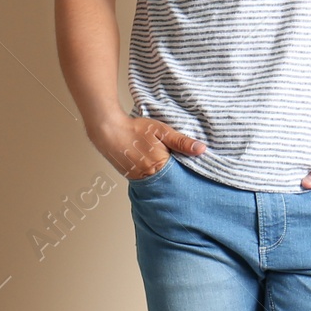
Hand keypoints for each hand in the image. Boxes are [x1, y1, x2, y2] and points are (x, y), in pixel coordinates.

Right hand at [91, 116, 206, 179]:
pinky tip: (150, 164)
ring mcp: (139, 179)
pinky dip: (151, 175)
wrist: (109, 131)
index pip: (181, 173)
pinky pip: (147, 180)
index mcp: (161, 165)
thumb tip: (202, 150)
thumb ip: (182, 142)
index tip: (190, 162)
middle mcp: (150, 176)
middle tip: (174, 161)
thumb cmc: (135, 129)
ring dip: (163, 175)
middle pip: (170, 179)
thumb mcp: (162, 131)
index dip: (186, 167)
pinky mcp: (131, 178)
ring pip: (158, 181)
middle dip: (175, 173)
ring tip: (160, 162)